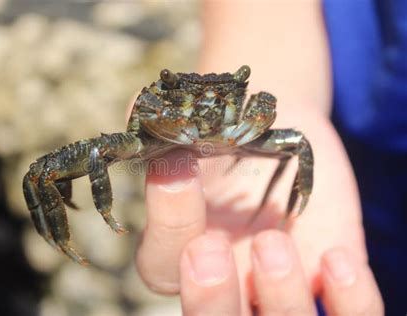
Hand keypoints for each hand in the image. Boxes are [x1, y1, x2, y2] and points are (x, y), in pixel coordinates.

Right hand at [135, 113, 372, 313]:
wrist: (277, 131)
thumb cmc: (227, 131)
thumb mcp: (198, 126)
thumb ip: (169, 127)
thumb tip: (146, 110)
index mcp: (181, 252)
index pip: (162, 264)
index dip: (167, 222)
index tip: (178, 167)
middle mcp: (226, 281)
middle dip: (208, 300)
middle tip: (209, 247)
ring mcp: (277, 286)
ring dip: (278, 294)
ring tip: (274, 239)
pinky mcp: (328, 278)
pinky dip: (349, 299)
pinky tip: (337, 256)